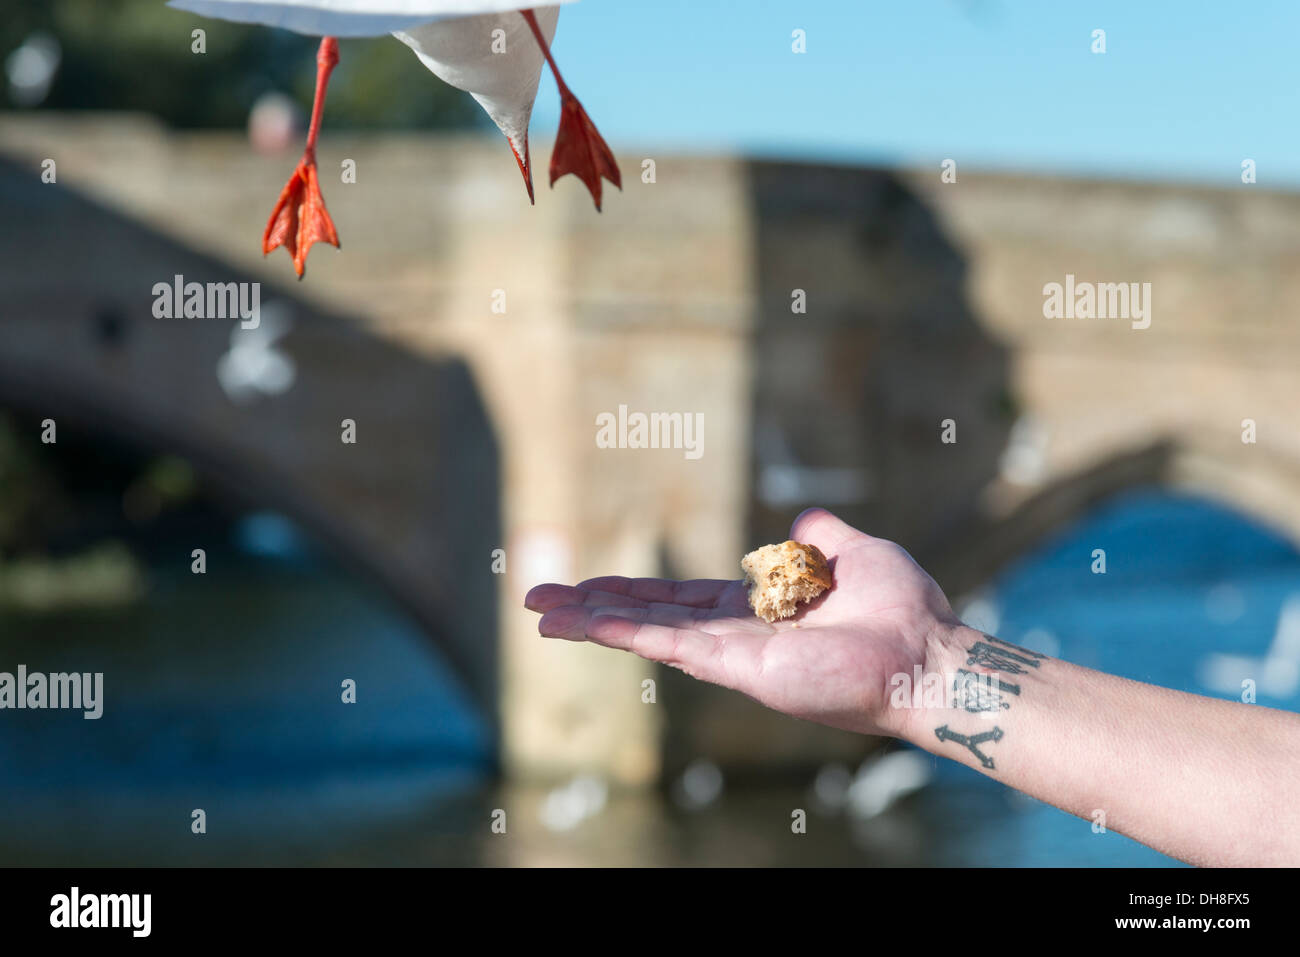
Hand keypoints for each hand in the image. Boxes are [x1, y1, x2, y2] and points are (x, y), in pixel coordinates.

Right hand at [524, 507, 958, 737]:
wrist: (927, 654)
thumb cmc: (901, 610)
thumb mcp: (856, 552)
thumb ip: (822, 535)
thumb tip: (804, 518)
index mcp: (756, 610)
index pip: (678, 600)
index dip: (631, 592)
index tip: (588, 586)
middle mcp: (735, 634)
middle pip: (648, 615)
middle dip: (592, 606)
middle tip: (537, 598)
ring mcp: (732, 654)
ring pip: (646, 632)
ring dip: (592, 621)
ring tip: (541, 613)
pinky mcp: (739, 666)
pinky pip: (671, 643)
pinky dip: (626, 630)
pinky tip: (586, 622)